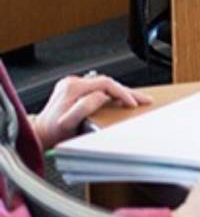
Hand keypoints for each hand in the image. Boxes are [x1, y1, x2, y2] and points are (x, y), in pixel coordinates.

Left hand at [30, 72, 150, 147]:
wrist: (39, 134)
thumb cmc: (52, 132)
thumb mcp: (68, 122)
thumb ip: (85, 107)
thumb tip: (103, 96)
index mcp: (73, 87)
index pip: (106, 84)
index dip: (122, 93)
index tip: (133, 103)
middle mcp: (72, 82)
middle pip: (107, 83)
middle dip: (127, 92)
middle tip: (144, 100)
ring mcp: (72, 85)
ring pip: (104, 85)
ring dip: (121, 92)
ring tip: (137, 99)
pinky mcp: (74, 90)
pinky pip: (98, 89)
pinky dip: (111, 94)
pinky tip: (120, 99)